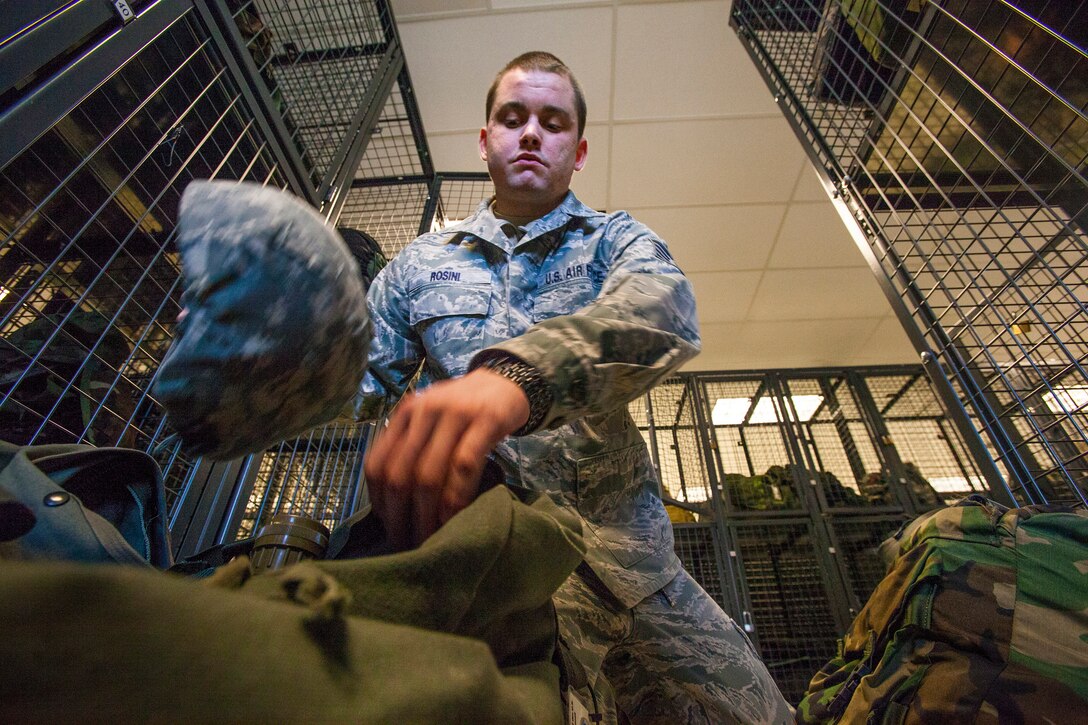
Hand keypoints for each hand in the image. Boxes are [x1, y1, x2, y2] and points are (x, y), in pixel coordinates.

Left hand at [363, 368, 529, 549]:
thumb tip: (394, 505)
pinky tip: (456, 518)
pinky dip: (457, 498)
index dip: (380, 503)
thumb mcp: (430, 421)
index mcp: (403, 414)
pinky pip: (464, 467)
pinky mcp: (485, 421)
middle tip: (409, 544)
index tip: (390, 528)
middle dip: (401, 517)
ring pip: (429, 474)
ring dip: (428, 515)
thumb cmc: (464, 410)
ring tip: (432, 539)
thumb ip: (411, 448)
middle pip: (400, 474)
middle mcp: (423, 411)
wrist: (505, 382)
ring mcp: (454, 414)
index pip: (377, 464)